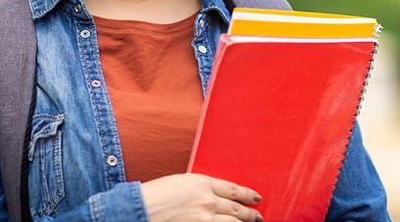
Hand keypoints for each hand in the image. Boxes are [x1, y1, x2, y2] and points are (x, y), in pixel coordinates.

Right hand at [141, 173, 262, 221]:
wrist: (141, 209)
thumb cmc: (156, 194)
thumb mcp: (181, 182)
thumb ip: (201, 188)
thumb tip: (215, 195)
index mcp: (202, 182)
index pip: (233, 189)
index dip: (247, 194)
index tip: (256, 197)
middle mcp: (207, 200)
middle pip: (236, 208)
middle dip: (250, 213)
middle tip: (258, 216)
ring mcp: (204, 218)